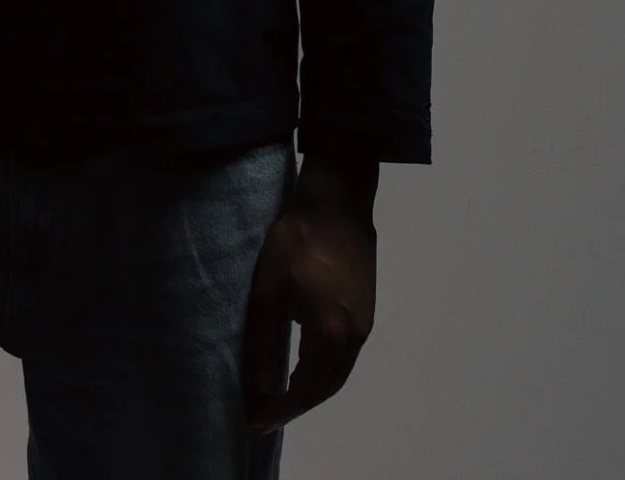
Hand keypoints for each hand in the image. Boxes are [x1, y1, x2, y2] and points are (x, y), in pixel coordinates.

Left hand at [242, 197, 376, 435]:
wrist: (337, 203)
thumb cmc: (297, 243)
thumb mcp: (269, 291)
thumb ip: (265, 341)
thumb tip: (264, 387)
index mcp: (331, 335)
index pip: (307, 389)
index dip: (283, 409)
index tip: (259, 421)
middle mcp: (354, 337)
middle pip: (328, 387)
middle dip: (298, 406)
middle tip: (268, 415)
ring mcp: (365, 324)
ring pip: (339, 372)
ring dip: (313, 390)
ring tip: (284, 396)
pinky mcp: (366, 309)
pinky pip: (345, 354)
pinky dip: (325, 370)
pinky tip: (306, 365)